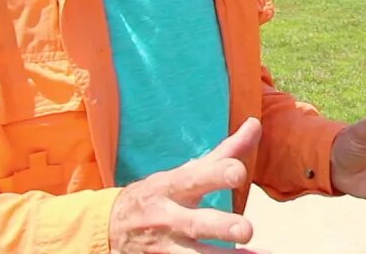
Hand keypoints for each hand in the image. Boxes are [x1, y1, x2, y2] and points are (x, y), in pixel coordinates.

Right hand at [109, 118, 268, 253]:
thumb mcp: (183, 172)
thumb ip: (224, 153)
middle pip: (195, 223)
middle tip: (247, 230)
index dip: (216, 174)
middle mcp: (167, 217)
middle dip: (221, 227)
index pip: (194, 178)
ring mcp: (164, 246)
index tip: (239, 173)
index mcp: (172, 187)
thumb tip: (255, 123)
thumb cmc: (158, 194)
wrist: (109, 227)